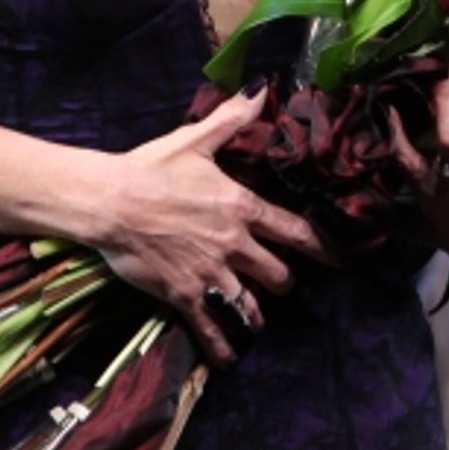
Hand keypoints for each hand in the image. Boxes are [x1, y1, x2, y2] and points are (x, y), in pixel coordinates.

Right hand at [95, 87, 336, 365]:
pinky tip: (229, 358)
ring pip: (251, 303)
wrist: (110, 201)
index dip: (321, 246)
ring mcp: (211, 272)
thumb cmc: (152, 168)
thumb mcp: (196, 140)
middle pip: (278, 273)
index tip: (338, 259)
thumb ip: (232, 119)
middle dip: (284, 280)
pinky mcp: (185, 294)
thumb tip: (258, 90)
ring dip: (257, 312)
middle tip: (284, 282)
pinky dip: (222, 346)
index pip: (294, 230)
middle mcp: (234, 243)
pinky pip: (211, 327)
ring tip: (258, 317)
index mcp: (241, 207)